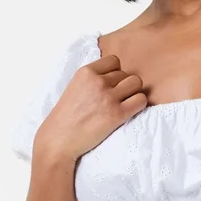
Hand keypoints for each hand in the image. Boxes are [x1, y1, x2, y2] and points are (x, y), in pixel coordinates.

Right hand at [33, 43, 148, 161]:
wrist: (59, 140)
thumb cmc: (66, 117)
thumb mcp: (75, 87)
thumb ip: (92, 78)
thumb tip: (115, 75)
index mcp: (85, 72)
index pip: (114, 61)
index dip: (115, 73)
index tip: (110, 85)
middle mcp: (98, 82)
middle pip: (127, 74)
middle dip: (124, 85)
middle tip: (116, 99)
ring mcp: (108, 97)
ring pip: (136, 84)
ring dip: (133, 93)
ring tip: (123, 104)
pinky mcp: (117, 114)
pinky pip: (141, 100)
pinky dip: (138, 105)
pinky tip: (129, 111)